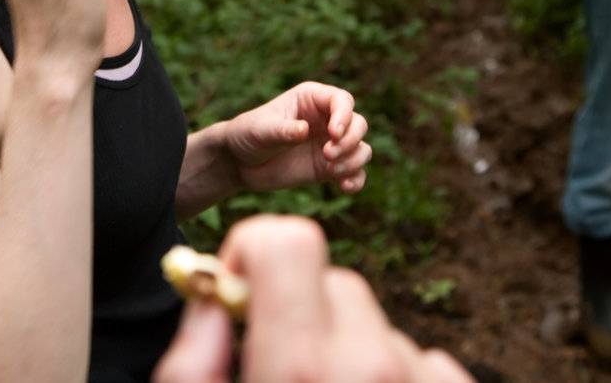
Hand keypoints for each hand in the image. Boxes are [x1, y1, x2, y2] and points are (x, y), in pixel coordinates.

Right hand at [152, 217, 473, 382]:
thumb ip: (192, 351)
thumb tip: (212, 292)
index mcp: (300, 363)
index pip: (290, 241)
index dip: (256, 255)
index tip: (244, 291)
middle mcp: (369, 364)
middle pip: (332, 279)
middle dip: (302, 309)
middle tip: (283, 363)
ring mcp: (418, 377)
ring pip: (372, 321)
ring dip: (346, 347)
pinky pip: (418, 357)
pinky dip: (392, 375)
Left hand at [225, 83, 370, 194]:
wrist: (239, 162)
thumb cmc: (248, 135)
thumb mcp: (260, 130)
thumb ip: (282, 130)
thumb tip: (304, 130)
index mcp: (311, 99)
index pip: (342, 101)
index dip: (344, 116)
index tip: (333, 134)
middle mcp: (326, 119)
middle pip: (358, 124)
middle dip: (350, 140)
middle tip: (327, 154)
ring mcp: (329, 144)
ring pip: (361, 148)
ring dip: (353, 160)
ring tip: (330, 170)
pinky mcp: (328, 167)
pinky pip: (354, 172)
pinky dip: (356, 179)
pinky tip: (345, 186)